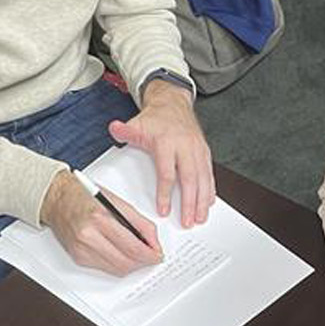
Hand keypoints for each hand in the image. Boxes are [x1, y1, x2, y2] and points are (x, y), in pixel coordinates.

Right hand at [40, 170, 161, 276]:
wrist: (56, 198)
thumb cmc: (83, 195)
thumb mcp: (116, 201)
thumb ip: (139, 222)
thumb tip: (153, 241)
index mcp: (100, 219)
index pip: (133, 247)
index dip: (150, 254)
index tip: (158, 254)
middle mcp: (89, 236)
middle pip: (126, 262)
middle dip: (143, 262)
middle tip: (151, 257)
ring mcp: (82, 249)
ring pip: (117, 269)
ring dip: (131, 265)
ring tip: (138, 256)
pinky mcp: (78, 257)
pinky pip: (105, 268)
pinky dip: (117, 263)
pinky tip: (121, 254)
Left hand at [110, 81, 214, 226]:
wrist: (173, 104)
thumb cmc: (156, 119)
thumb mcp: (137, 123)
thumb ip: (125, 131)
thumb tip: (114, 129)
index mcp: (168, 142)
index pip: (167, 172)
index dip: (165, 194)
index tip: (164, 210)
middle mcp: (186, 147)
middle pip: (189, 179)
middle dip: (190, 203)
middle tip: (188, 221)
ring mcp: (198, 150)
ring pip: (203, 178)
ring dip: (203, 200)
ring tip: (200, 218)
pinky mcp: (205, 152)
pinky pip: (209, 173)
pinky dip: (210, 189)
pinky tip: (208, 202)